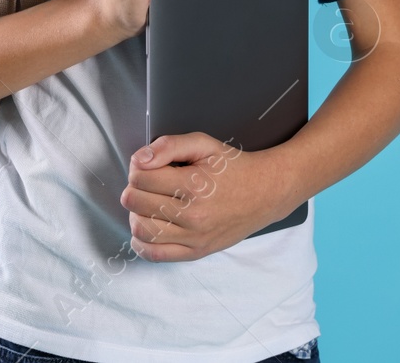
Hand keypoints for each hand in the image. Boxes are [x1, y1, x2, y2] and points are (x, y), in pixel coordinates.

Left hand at [119, 132, 292, 261]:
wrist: (265, 193)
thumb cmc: (232, 166)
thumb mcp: (204, 144)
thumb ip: (169, 145)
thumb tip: (139, 160)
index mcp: (193, 185)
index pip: (141, 177)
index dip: (138, 167)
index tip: (147, 166)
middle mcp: (193, 215)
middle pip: (136, 203)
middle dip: (134, 188)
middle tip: (146, 183)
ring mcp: (194, 237)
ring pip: (142, 230)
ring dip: (135, 214)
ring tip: (146, 204)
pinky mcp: (197, 252)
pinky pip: (156, 254)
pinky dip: (141, 243)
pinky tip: (146, 227)